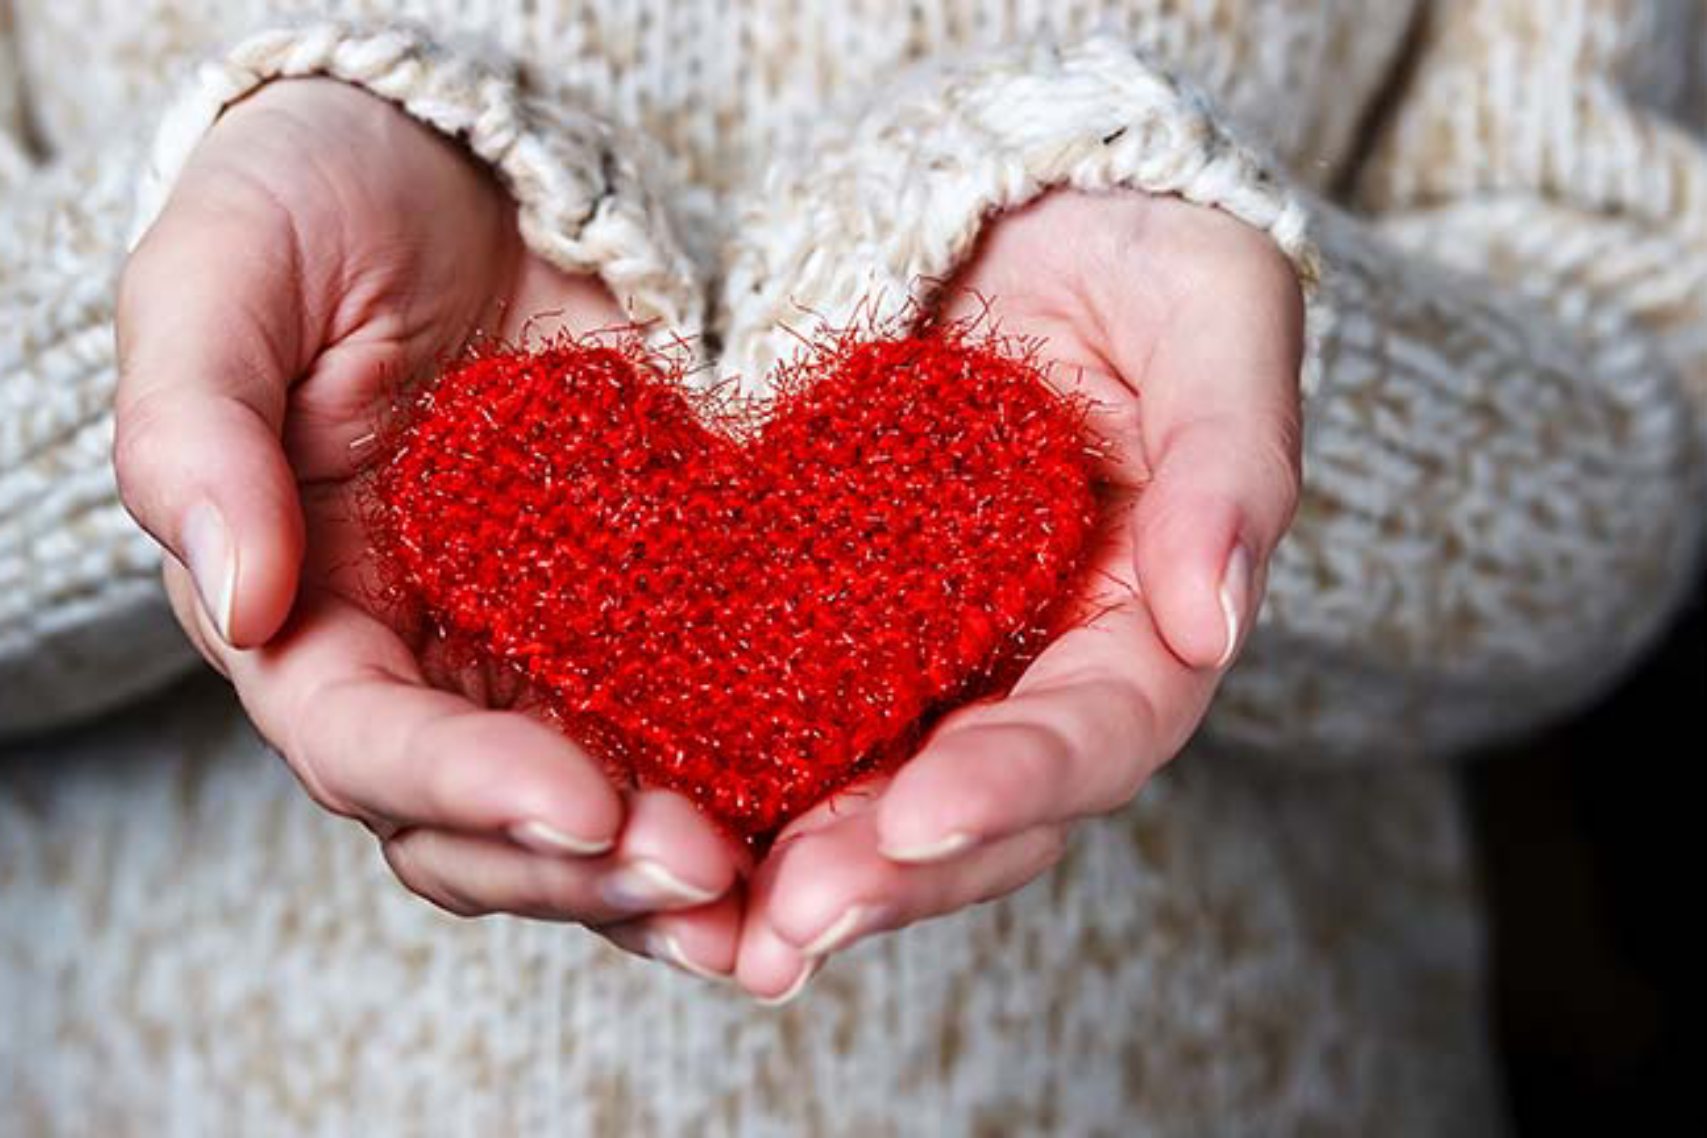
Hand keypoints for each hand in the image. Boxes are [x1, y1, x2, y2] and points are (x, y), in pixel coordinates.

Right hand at [114, 78, 743, 974]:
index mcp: (307, 616)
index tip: (583, 806)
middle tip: (711, 879)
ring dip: (675, 873)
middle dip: (591, 871)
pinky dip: (750, 781)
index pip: (366, 745)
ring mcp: (541, 651)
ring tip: (776, 899)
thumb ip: (197, 434)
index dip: (467, 789)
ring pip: (596, 810)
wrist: (459, 168)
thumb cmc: (312, 207)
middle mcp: (423, 666)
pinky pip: (691, 722)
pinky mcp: (649, 613)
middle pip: (487, 825)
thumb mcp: (223, 282)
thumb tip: (239, 600)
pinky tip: (830, 810)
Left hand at [734, 189, 1304, 998]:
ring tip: (718, 926)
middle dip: (892, 873)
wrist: (1013, 211)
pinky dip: (730, 784)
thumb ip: (1232, 457)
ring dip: (801, 870)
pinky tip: (652, 825)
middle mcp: (1035, 668)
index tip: (924, 815)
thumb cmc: (1136, 251)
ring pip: (874, 794)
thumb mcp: (1212, 312)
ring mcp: (931, 659)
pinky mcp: (832, 628)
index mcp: (1143, 618)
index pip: (1102, 729)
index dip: (1021, 780)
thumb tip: (1213, 615)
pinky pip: (782, 720)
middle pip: (980, 807)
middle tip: (794, 925)